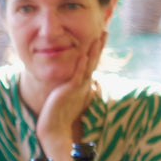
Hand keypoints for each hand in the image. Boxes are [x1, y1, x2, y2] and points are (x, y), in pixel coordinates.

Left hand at [35, 32, 104, 149]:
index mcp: (82, 84)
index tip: (100, 35)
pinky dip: (81, 65)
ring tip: (98, 37)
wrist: (55, 130)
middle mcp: (82, 84)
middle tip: (105, 30)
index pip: (91, 63)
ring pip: (88, 66)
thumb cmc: (59, 115)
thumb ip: (71, 87)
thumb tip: (72, 82)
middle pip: (94, 61)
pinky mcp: (69, 91)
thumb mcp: (66, 96)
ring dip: (93, 51)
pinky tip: (83, 54)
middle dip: (99, 46)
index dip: (96, 49)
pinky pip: (77, 76)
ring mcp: (77, 87)